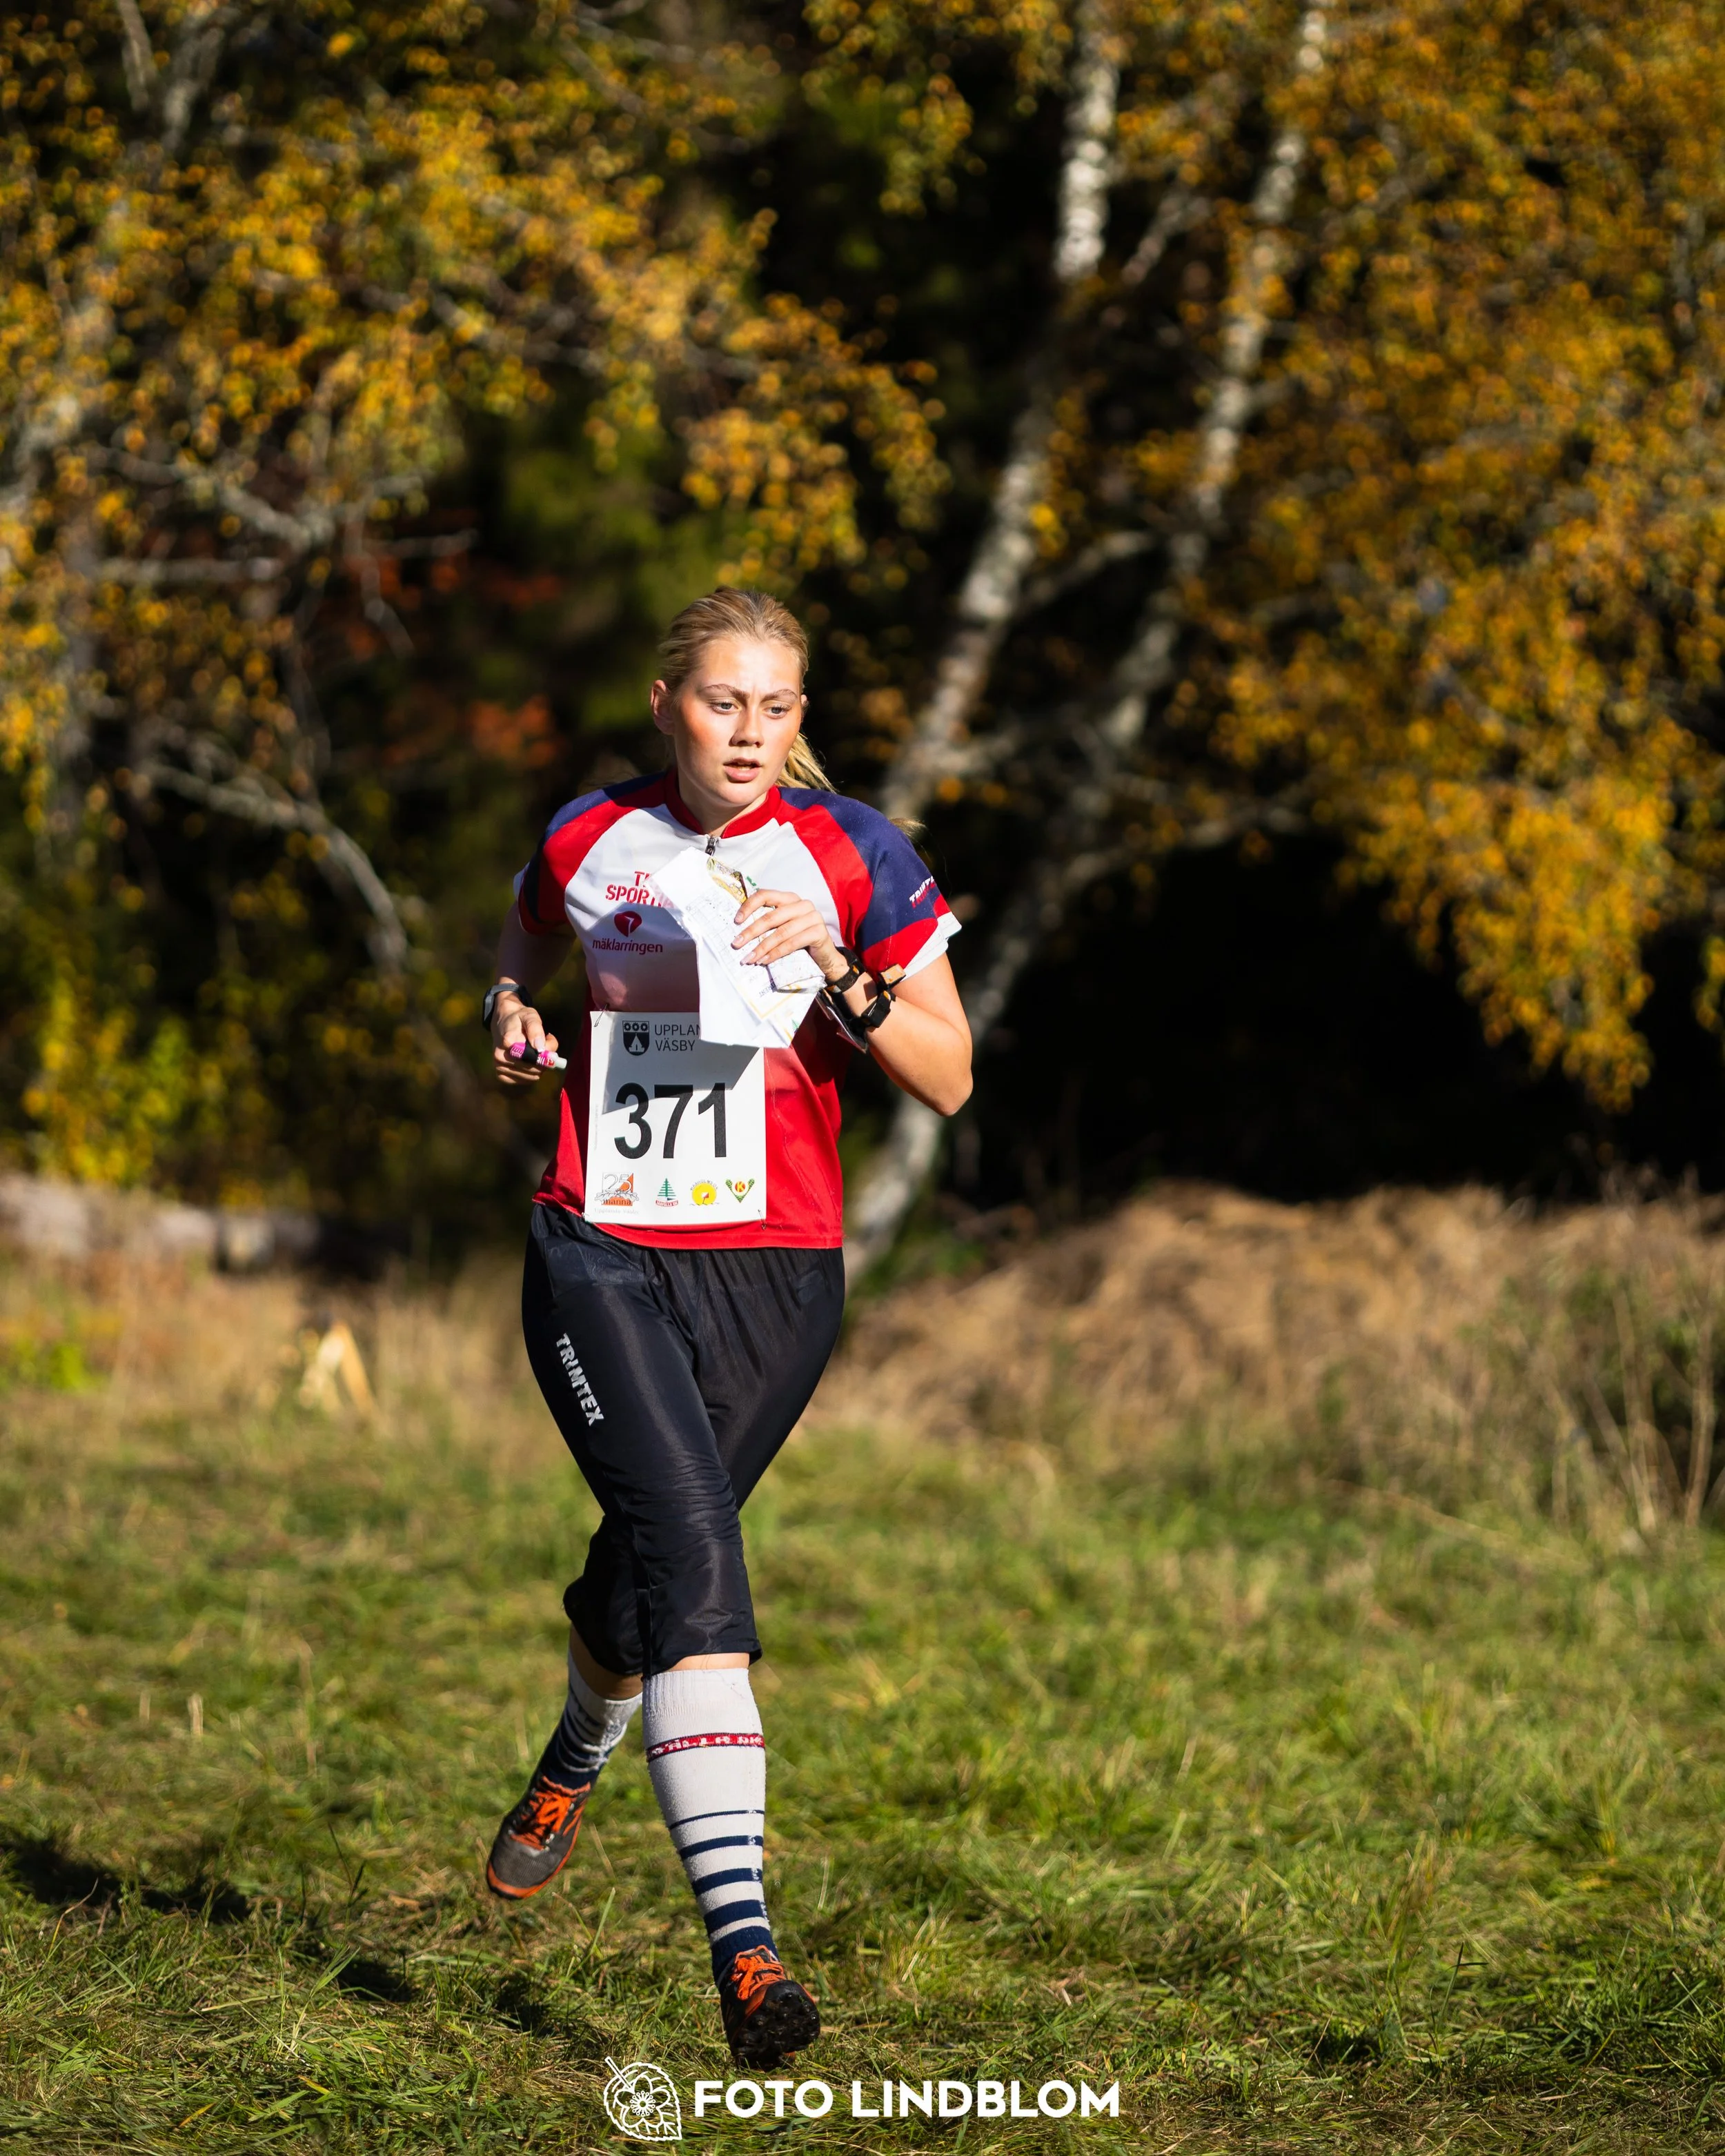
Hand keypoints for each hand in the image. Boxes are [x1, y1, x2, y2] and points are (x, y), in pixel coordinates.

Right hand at [491, 993, 560, 1086]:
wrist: (502, 1022)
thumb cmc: (519, 1019)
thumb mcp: (530, 1016)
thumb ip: (536, 1030)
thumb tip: (541, 1049)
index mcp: (508, 1041)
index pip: (533, 1057)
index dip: (546, 1055)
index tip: (550, 1045)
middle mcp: (500, 1056)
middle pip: (533, 1069)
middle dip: (544, 1061)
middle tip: (545, 1048)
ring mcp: (499, 1067)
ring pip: (531, 1077)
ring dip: (539, 1068)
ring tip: (536, 1053)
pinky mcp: (500, 1075)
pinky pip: (523, 1081)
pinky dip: (530, 1074)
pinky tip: (529, 1062)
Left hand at [731, 888, 845, 979]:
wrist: (824, 956)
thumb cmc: (799, 940)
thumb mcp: (782, 927)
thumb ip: (768, 923)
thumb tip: (739, 931)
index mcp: (790, 898)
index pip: (765, 895)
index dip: (749, 906)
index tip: (736, 921)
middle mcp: (802, 904)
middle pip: (771, 916)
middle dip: (751, 932)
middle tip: (736, 944)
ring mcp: (813, 917)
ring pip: (781, 932)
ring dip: (762, 947)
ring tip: (749, 958)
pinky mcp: (819, 932)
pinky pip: (792, 943)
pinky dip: (776, 953)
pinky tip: (765, 960)